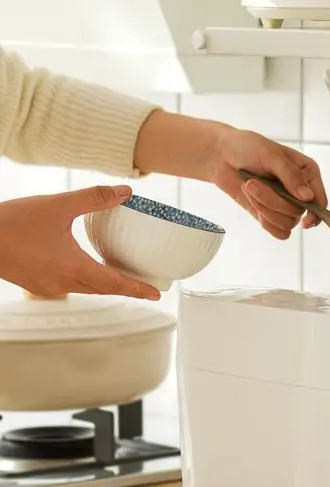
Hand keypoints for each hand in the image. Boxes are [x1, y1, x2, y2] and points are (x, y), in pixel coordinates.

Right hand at [0, 185, 160, 299]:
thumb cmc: (11, 222)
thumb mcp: (58, 205)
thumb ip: (94, 198)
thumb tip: (125, 192)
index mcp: (73, 268)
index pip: (115, 284)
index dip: (138, 289)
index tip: (158, 294)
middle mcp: (61, 283)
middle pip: (102, 289)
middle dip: (126, 287)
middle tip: (145, 286)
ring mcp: (45, 286)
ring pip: (84, 288)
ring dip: (104, 284)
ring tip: (121, 275)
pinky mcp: (33, 282)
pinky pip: (67, 285)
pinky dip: (84, 279)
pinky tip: (86, 267)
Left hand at [209, 129, 327, 239]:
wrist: (222, 155)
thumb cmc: (248, 148)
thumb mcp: (271, 155)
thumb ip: (291, 176)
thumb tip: (308, 197)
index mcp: (307, 173)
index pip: (320, 199)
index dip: (315, 213)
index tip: (305, 221)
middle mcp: (299, 191)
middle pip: (298, 213)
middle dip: (273, 201)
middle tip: (253, 183)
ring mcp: (285, 204)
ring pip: (287, 223)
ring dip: (265, 208)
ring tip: (249, 187)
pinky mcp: (271, 214)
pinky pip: (279, 232)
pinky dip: (267, 223)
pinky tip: (255, 206)